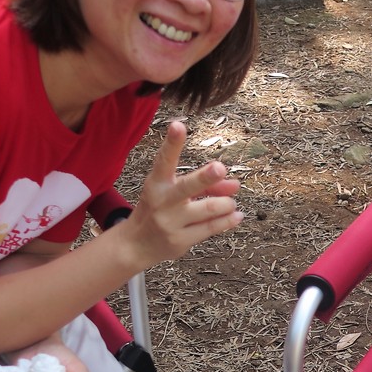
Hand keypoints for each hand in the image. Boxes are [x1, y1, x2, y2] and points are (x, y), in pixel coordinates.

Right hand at [122, 120, 242, 266]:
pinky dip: (227, 220)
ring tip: (230, 203)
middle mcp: (163, 201)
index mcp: (157, 183)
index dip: (172, 142)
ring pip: (209, 209)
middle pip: (188, 186)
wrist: (135, 245)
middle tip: (220, 168)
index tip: (178, 125)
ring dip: (226, 203)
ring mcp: (171, 222)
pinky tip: (235, 216)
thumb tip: (235, 185)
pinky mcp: (180, 241)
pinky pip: (211, 228)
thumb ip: (204, 185)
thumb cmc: (159, 211)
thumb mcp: (173, 193)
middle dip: (206, 177)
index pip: (165, 159)